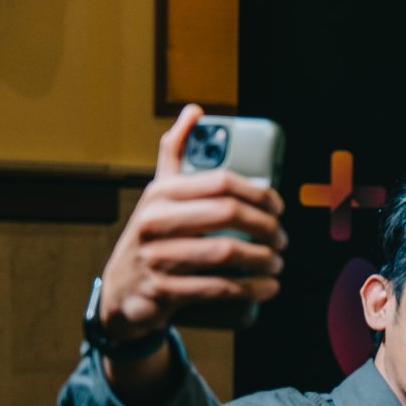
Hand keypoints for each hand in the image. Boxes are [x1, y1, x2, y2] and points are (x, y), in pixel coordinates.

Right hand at [98, 104, 286, 340]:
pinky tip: (269, 287)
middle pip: (228, 213)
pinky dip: (251, 288)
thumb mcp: (159, 193)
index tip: (279, 207)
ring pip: (226, 251)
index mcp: (160, 193)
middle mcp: (154, 221)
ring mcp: (156, 257)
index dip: (260, 193)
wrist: (123, 295)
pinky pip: (218, 288)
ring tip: (278, 263)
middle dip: (267, 226)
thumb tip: (195, 111)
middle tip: (282, 239)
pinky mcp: (163, 291)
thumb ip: (175, 153)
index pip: (221, 182)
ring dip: (264, 259)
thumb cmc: (153, 236)